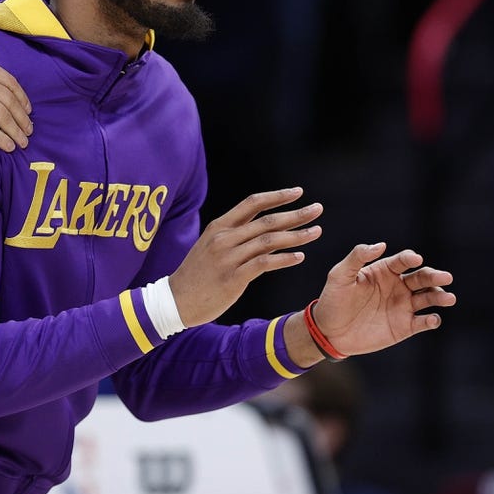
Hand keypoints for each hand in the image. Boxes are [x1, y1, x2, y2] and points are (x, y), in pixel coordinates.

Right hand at [0, 28, 32, 151]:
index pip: (9, 81)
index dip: (21, 98)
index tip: (27, 109)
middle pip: (10, 100)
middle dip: (22, 118)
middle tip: (28, 130)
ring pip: (4, 115)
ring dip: (16, 131)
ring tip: (22, 142)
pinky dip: (2, 138)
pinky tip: (8, 146)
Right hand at [169, 188, 322, 326]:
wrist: (175, 300)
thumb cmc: (197, 275)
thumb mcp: (211, 247)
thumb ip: (235, 236)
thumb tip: (264, 229)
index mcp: (219, 227)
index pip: (252, 203)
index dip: (277, 196)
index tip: (298, 192)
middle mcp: (224, 238)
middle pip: (266, 220)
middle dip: (296, 214)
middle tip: (318, 209)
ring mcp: (228, 258)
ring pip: (269, 241)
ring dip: (296, 236)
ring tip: (316, 232)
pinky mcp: (233, 277)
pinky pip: (264, 263)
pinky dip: (284, 259)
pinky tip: (299, 257)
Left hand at [310, 243, 455, 357]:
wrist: (329, 331)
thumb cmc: (333, 299)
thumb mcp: (340, 275)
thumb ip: (357, 257)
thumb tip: (381, 245)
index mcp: (384, 271)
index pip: (402, 261)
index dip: (410, 258)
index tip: (415, 259)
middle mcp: (398, 286)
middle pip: (421, 278)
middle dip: (434, 276)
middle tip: (445, 277)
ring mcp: (403, 306)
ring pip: (428, 298)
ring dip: (439, 297)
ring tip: (448, 298)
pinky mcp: (404, 326)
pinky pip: (422, 322)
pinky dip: (431, 321)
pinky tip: (433, 319)